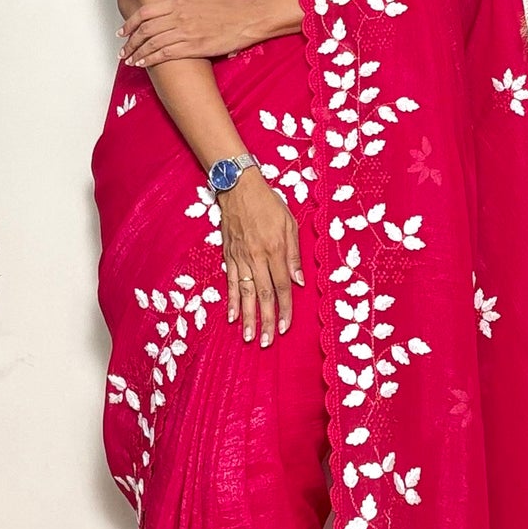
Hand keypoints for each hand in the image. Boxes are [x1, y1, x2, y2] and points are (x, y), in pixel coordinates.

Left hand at [119, 0, 258, 67]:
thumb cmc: (226, 4)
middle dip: (130, 42)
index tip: (122, 31)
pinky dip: (152, 60)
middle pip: (145, 30)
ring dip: (137, 53)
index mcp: (178, 2)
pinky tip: (144, 64)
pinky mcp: (194, 47)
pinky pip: (166, 54)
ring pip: (153, 44)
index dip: (130, 23)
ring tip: (129, 60)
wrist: (246, 19)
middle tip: (122, 50)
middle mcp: (178, 17)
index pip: (145, 12)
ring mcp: (185, 33)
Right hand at [218, 169, 303, 345]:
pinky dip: (230, 300)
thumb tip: (299, 281)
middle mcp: (256, 257)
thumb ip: (294, 253)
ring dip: (247, 317)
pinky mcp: (228, 255)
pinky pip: (229, 282)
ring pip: (244, 293)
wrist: (238, 186)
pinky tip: (231, 316)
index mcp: (275, 249)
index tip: (286, 327)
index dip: (285, 309)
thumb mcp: (289, 222)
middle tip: (267, 342)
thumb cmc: (268, 202)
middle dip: (266, 321)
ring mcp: (240, 258)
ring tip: (249, 336)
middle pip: (263, 295)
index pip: (282, 286)